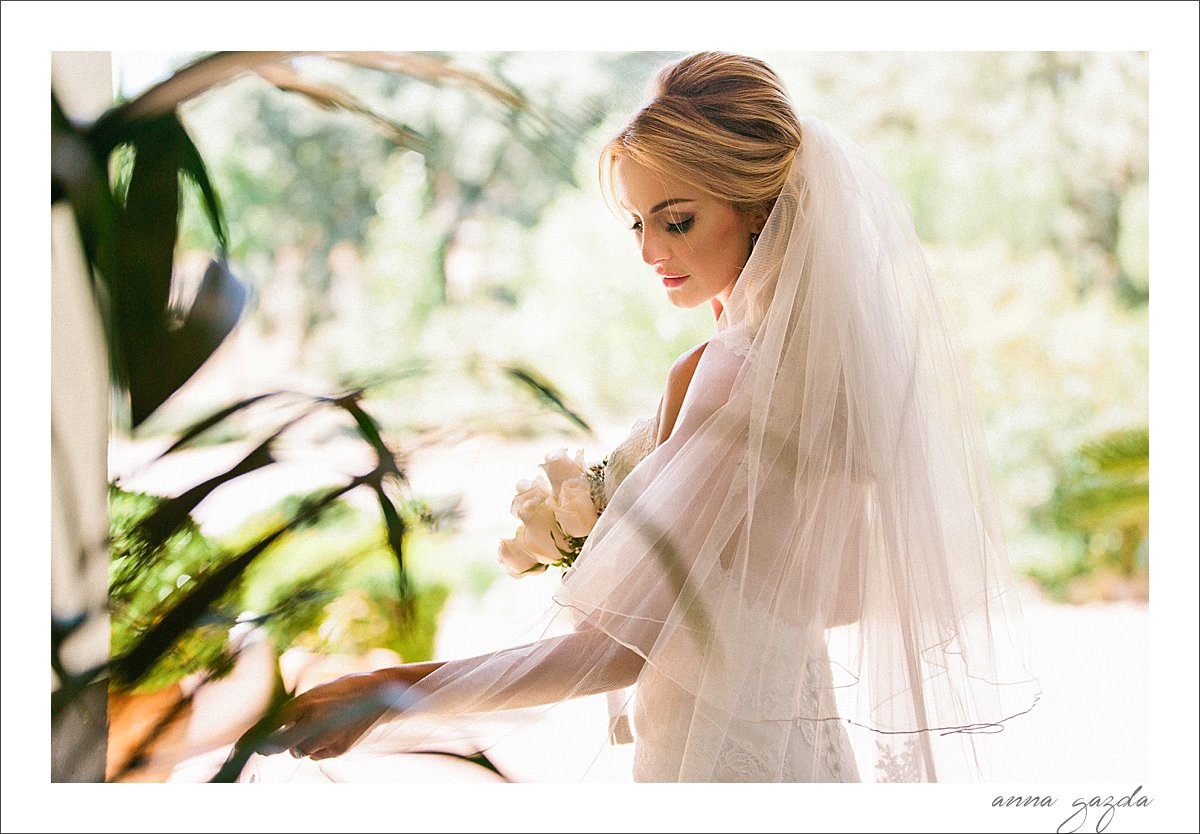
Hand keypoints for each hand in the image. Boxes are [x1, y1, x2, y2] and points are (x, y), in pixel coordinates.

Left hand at [260, 668, 419, 760]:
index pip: (269, 726)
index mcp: (304, 702)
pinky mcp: (340, 748)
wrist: (379, 692)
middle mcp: (313, 720)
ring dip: (301, 745)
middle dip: (272, 746)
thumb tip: (270, 734)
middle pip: (279, 745)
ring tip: (316, 728)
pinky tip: (332, 733)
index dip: (251, 740)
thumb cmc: (342, 690)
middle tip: (268, 744)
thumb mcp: (314, 694)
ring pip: (300, 752)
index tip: (240, 748)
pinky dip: (319, 748)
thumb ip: (293, 713)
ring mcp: (327, 736)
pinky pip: (318, 756)